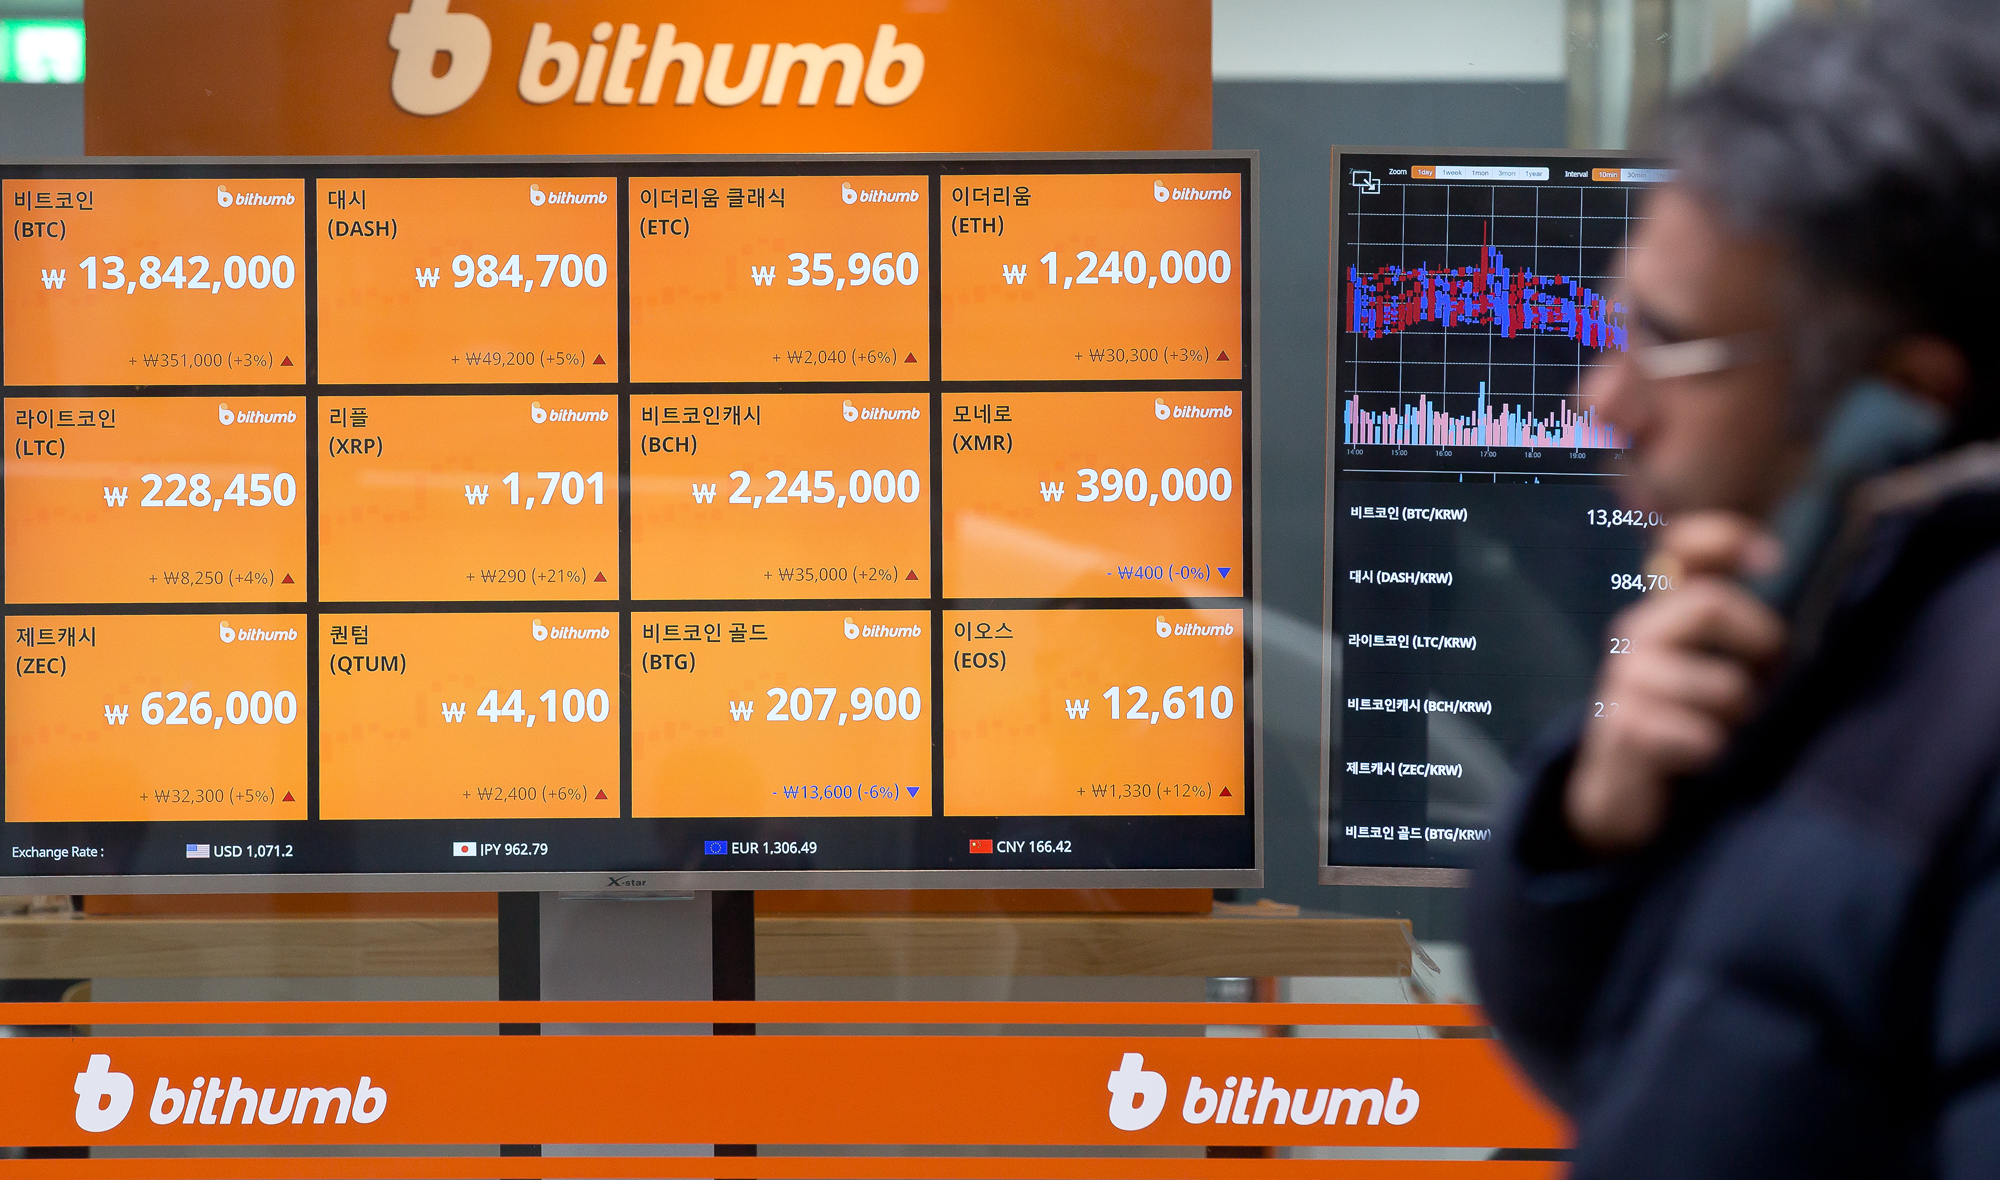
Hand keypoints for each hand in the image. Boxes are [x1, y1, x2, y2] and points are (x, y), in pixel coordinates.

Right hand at [1566, 513, 1787, 852]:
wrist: (1622, 790)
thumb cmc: (1688, 722)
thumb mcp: (1720, 670)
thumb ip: (1750, 638)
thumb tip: (1800, 627)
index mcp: (1668, 611)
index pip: (1683, 546)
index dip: (1726, 538)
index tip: (1770, 560)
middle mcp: (1640, 634)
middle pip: (1709, 602)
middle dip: (1759, 641)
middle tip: (1768, 678)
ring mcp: (1627, 679)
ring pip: (1721, 683)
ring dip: (1741, 713)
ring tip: (1731, 729)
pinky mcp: (1623, 726)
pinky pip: (1700, 735)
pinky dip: (1716, 750)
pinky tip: (1705, 756)